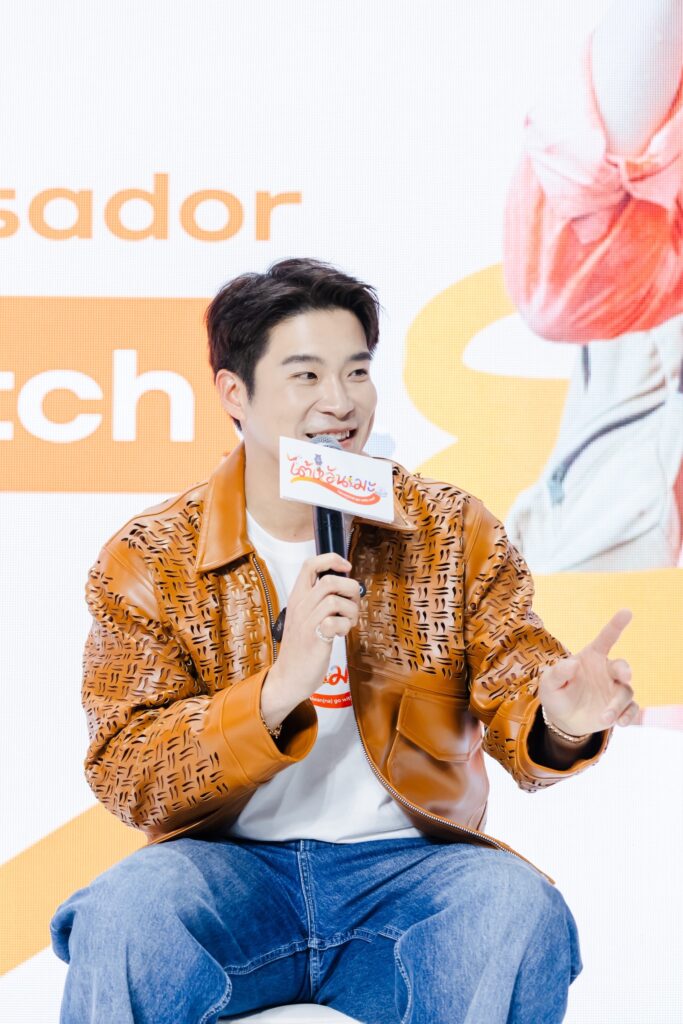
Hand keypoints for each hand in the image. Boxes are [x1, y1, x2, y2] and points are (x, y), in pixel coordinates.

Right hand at [260, 553, 361, 728]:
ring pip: (336, 600)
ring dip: (351, 611)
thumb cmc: (302, 647)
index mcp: (297, 598)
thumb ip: (320, 601)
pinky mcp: (314, 639)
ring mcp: (306, 623)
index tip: (346, 568)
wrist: (288, 677)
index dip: (332, 559)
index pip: (310, 565)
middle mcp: (300, 606)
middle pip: (330, 580)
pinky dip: (346, 627)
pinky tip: (341, 635)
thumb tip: (347, 586)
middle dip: (351, 589)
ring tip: (348, 623)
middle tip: (352, 606)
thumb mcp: (306, 617)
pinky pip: (336, 622)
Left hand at [539, 609, 639, 738]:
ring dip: (616, 704)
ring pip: (625, 691)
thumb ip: (557, 672)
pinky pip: (631, 708)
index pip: (606, 638)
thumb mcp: (549, 683)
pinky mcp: (619, 707)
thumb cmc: (556, 694)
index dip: (616, 624)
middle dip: (625, 670)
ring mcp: (614, 689)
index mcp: (591, 657)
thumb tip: (572, 663)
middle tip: (623, 676)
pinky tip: (620, 723)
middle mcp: (606, 670)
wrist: (563, 719)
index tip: (627, 611)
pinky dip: (628, 716)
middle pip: (622, 666)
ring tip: (603, 717)